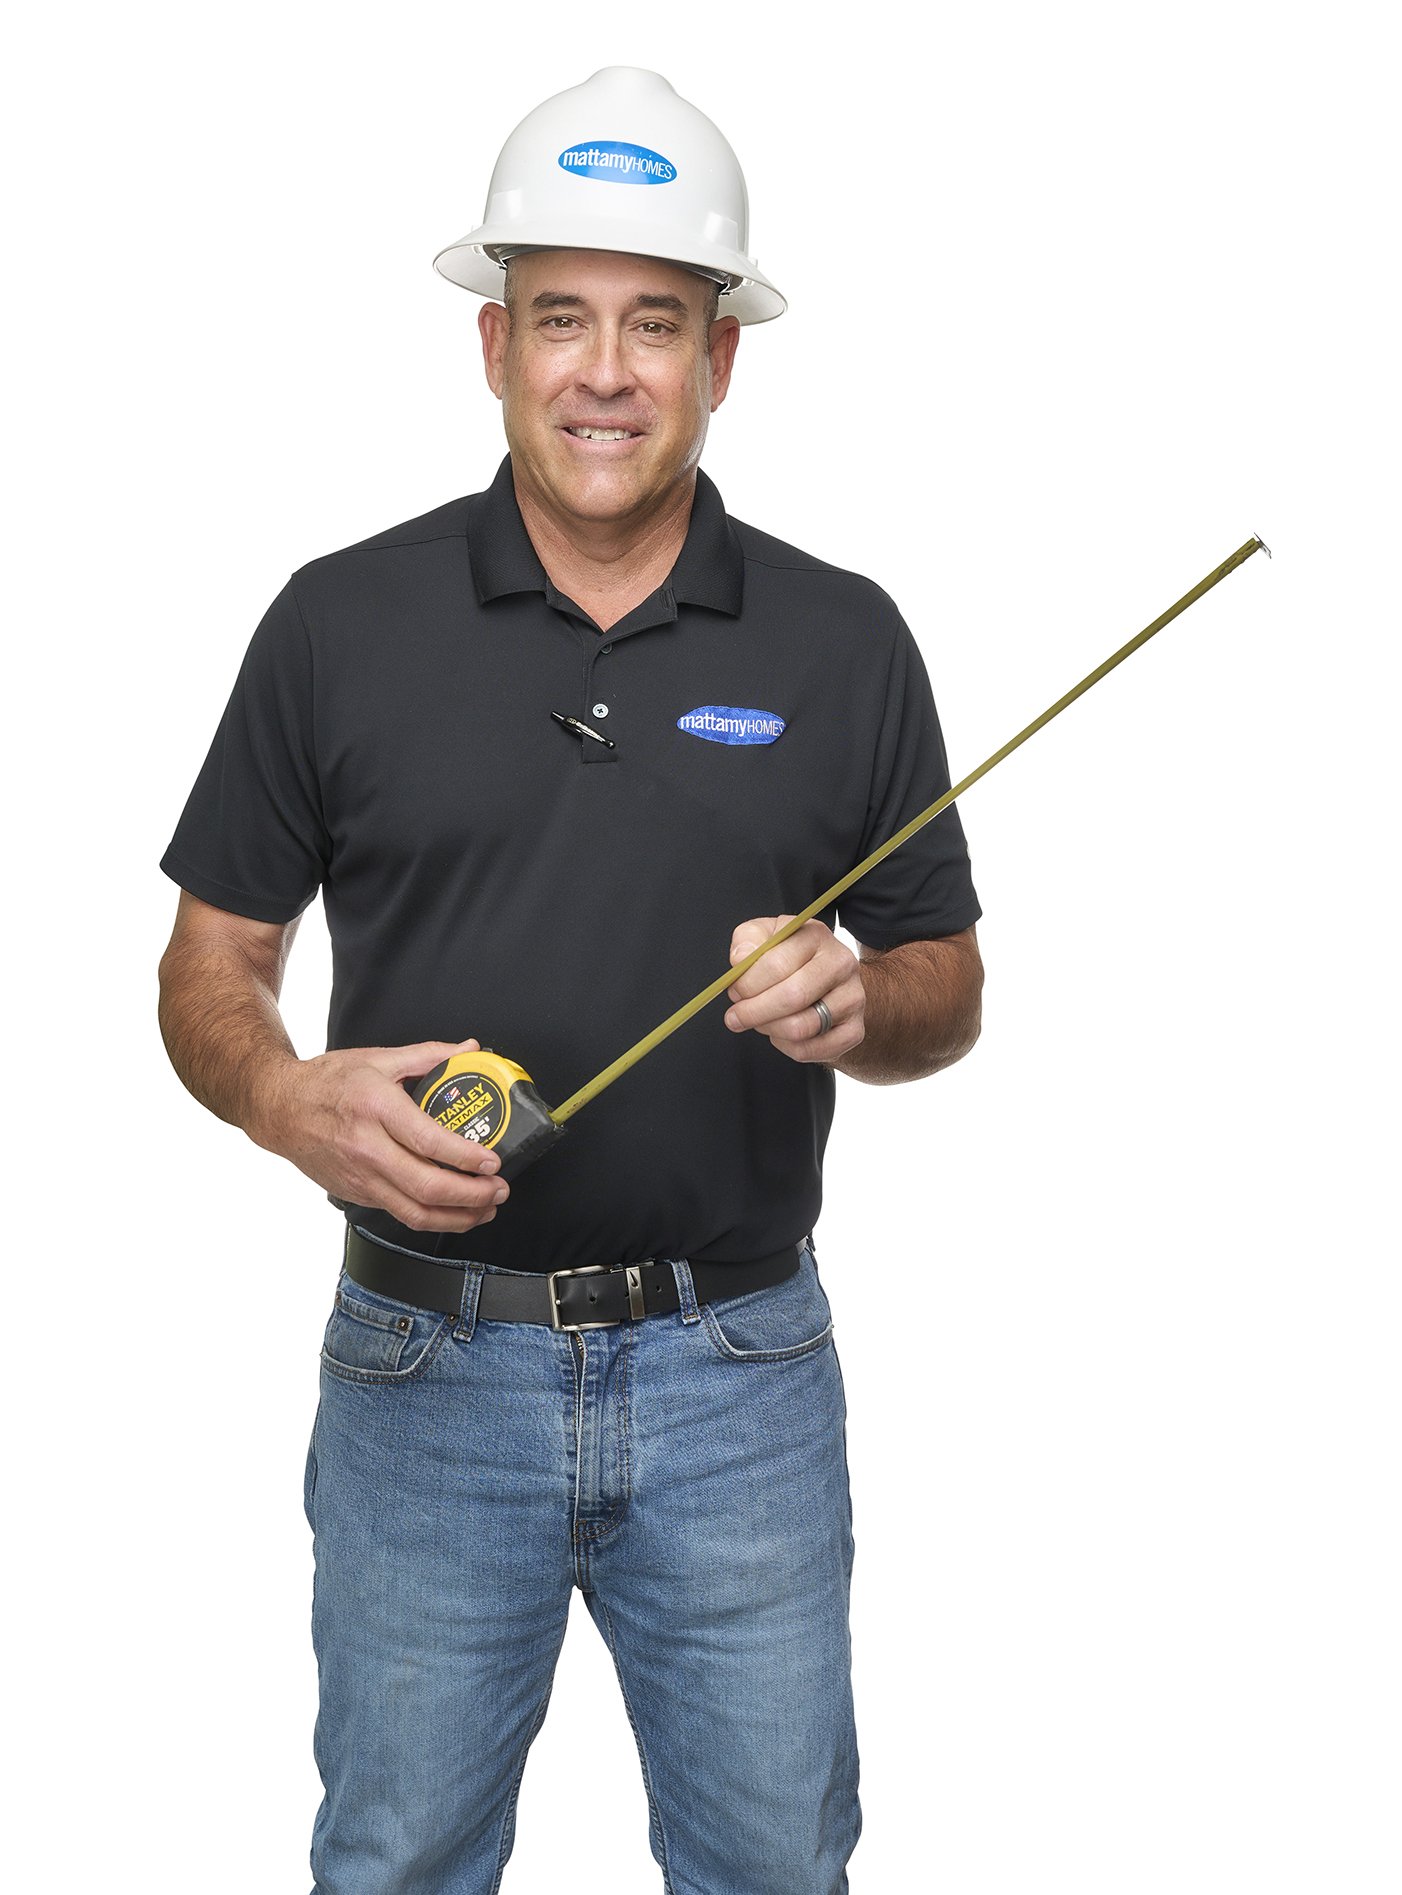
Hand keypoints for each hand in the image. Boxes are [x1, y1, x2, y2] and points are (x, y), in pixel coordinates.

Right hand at [252, 1038, 510, 1233]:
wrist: (279, 1109)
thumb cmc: (327, 1082)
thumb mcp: (378, 1058)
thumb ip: (429, 1055)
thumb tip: (469, 1049)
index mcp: (376, 1108)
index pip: (427, 1142)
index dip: (465, 1157)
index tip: (492, 1161)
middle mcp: (368, 1148)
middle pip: (426, 1186)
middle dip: (472, 1195)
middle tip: (498, 1189)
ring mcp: (361, 1176)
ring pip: (415, 1212)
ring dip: (458, 1217)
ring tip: (486, 1209)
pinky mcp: (358, 1193)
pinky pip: (400, 1213)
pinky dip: (433, 1217)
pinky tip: (455, 1211)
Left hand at [724, 917, 864, 1063]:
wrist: (832, 980)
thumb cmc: (792, 957)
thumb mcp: (766, 936)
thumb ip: (748, 940)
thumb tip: (740, 960)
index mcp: (817, 936)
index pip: (776, 964)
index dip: (747, 984)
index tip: (734, 992)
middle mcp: (841, 964)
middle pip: (792, 997)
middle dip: (754, 1012)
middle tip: (735, 1017)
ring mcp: (852, 999)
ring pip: (800, 1027)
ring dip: (768, 1028)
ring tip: (760, 1021)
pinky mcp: (854, 1030)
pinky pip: (810, 1049)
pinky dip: (786, 1046)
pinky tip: (780, 1033)